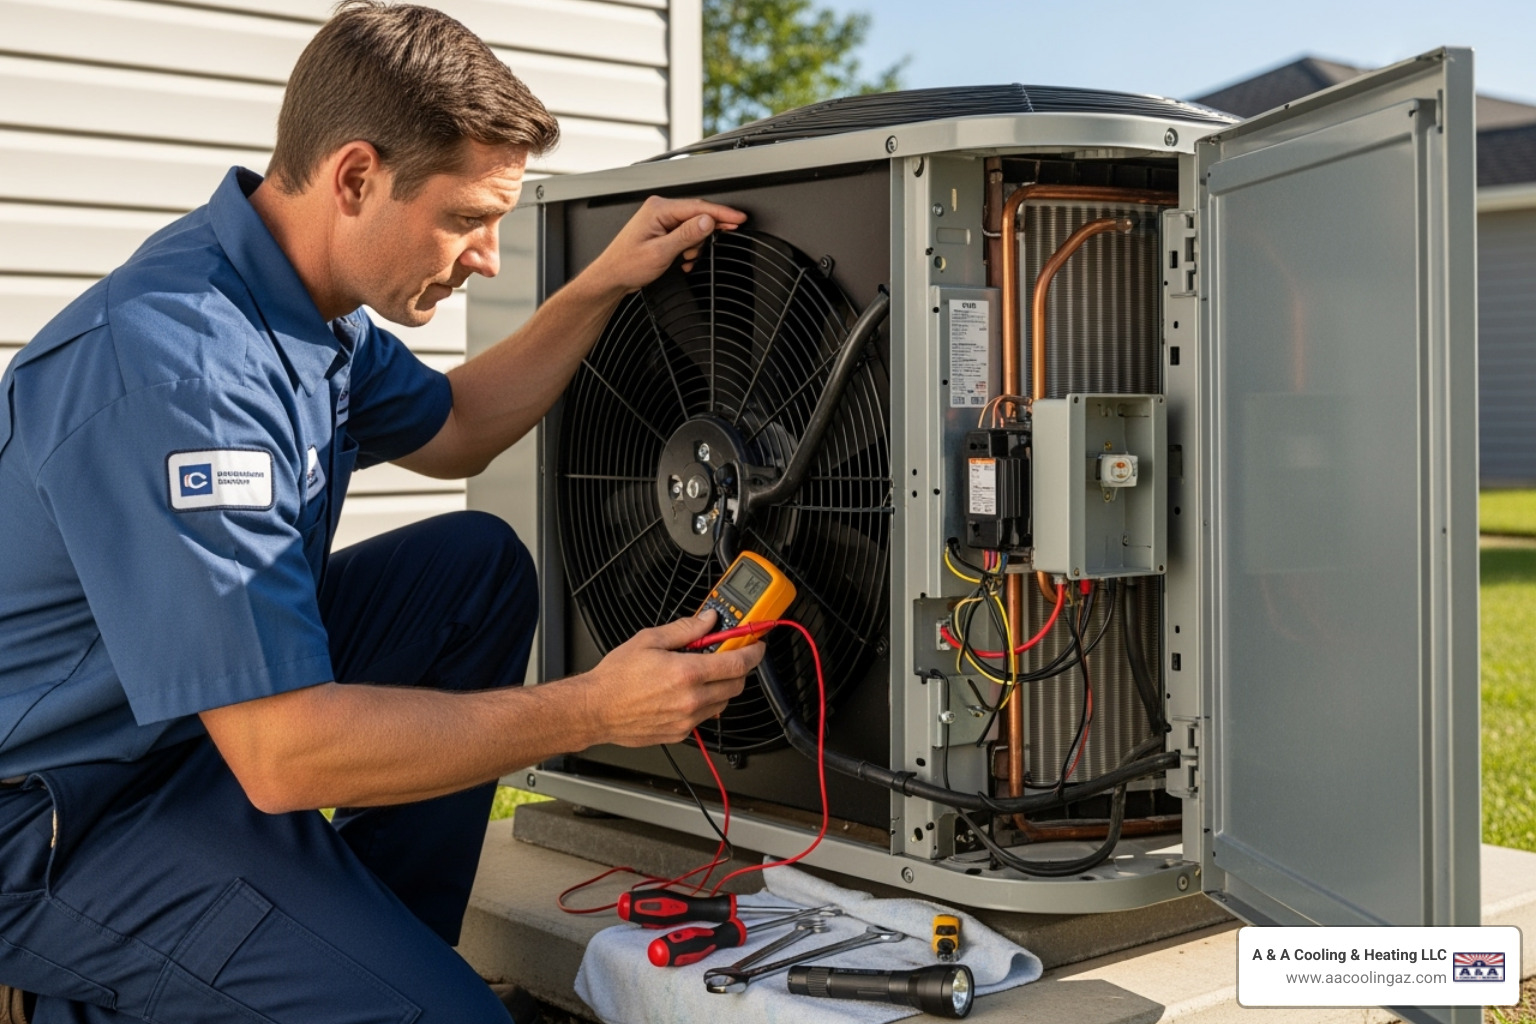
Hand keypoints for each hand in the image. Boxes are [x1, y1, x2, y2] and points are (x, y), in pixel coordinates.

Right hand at [577, 609, 764, 746]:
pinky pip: (705, 717)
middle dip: (738, 668)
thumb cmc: (616, 678)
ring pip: (723, 702)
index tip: (756, 645)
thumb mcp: (649, 640)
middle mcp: (691, 699)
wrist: (595, 709)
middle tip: (727, 655)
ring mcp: (687, 719)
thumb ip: (685, 629)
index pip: (738, 663)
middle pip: (736, 684)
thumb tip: (707, 620)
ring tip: (701, 674)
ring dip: (721, 686)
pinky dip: (705, 703)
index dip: (753, 652)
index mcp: (687, 672)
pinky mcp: (680, 733)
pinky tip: (688, 692)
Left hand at [583, 196, 747, 295]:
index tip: (739, 218)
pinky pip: (684, 233)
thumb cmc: (626, 265)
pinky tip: (683, 259)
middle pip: (697, 214)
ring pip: (692, 226)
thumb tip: (707, 221)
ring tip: (686, 259)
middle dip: (708, 231)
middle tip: (729, 234)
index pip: (698, 207)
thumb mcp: (661, 252)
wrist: (611, 277)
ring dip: (695, 244)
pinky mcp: (661, 230)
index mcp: (658, 209)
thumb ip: (687, 234)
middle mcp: (659, 210)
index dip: (722, 213)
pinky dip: (688, 247)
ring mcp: (659, 219)